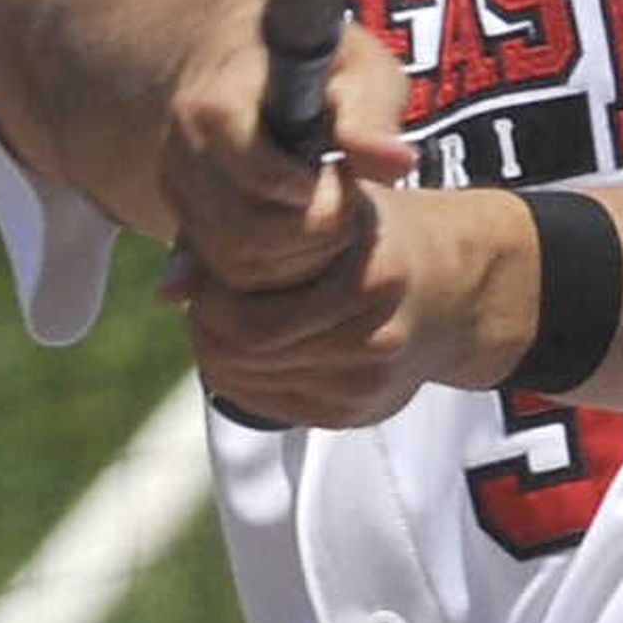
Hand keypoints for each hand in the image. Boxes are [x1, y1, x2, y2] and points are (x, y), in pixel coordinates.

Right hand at [156, 0, 415, 295]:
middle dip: (313, 233)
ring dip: (296, 260)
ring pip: (232, 267)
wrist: (250, 62)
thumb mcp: (358, 68)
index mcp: (217, 107)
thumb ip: (373, 111)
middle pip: (245, 235)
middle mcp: (182, 154)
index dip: (314, 190)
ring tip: (328, 214)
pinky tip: (304, 240)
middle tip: (347, 201)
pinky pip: (222, 278)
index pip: (259, 177)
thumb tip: (396, 165)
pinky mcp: (181, 222)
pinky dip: (272, 274)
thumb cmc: (320, 64)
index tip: (341, 170)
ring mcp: (176, 193)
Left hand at [168, 182, 536, 429]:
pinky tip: (256, 345)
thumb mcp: (326, 208)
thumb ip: (246, 239)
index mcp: (369, 279)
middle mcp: (374, 339)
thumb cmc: (374, 233)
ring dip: (222, 352)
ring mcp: (368, 385)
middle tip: (204, 297)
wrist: (456, 287)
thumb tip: (165, 291)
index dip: (208, 297)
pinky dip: (249, 377)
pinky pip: (273, 405)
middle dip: (207, 327)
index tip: (205, 271)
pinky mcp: (359, 413)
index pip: (247, 319)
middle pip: (243, 355)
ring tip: (227, 315)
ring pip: (250, 384)